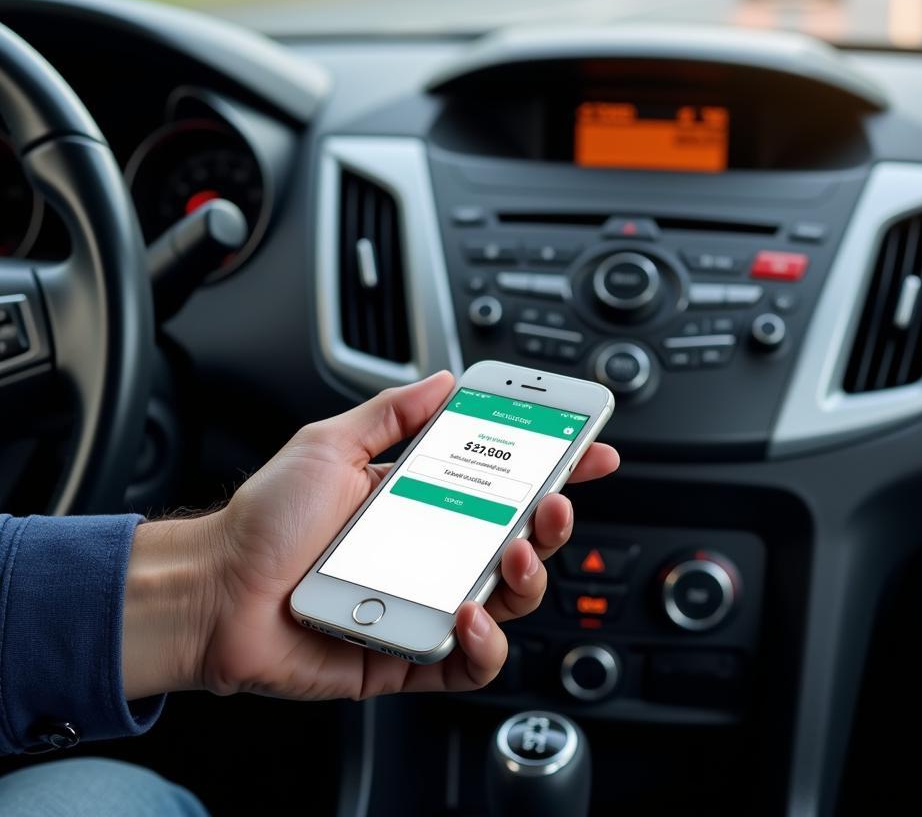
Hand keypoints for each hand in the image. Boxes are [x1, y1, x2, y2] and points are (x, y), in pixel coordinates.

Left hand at [122, 371, 618, 700]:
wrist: (213, 591)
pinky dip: (484, 643)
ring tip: (515, 554)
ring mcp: (426, 605)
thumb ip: (391, 413)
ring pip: (508, 602)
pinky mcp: (411, 656)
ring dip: (529, 577)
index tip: (588, 448)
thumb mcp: (330, 444)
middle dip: (553, 520)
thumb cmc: (264, 520)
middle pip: (520, 542)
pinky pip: (468, 661)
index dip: (552, 466)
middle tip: (553, 501)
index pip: (503, 481)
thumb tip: (443, 380)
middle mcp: (433, 553)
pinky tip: (468, 613)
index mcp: (422, 501)